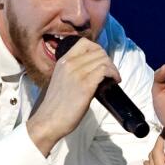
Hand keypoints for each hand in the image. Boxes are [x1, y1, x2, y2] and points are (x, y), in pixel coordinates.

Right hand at [27, 37, 119, 155]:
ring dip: (112, 68)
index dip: (97, 50)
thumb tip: (92, 72)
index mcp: (62, 61)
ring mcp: (77, 73)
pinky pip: (104, 70)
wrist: (49, 121)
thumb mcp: (62, 81)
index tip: (101, 61)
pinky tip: (114, 81)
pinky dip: (113, 74)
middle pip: (97, 51)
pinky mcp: (85, 85)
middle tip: (110, 73)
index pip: (84, 43)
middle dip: (108, 60)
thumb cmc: (56, 106)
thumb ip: (73, 72)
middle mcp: (69, 63)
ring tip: (114, 78)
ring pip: (103, 59)